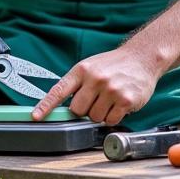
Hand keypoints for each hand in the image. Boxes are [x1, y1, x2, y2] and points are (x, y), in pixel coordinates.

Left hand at [32, 46, 162, 125]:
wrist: (142, 57)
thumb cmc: (114, 64)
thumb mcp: (91, 67)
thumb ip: (77, 84)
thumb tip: (61, 106)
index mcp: (82, 70)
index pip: (59, 90)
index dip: (46, 105)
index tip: (36, 117)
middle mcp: (95, 78)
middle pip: (77, 110)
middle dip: (84, 110)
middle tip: (95, 100)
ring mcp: (111, 89)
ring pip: (94, 118)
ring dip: (100, 114)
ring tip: (109, 99)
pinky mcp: (125, 100)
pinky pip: (110, 121)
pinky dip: (113, 117)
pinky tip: (119, 104)